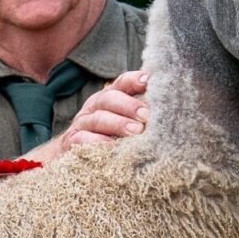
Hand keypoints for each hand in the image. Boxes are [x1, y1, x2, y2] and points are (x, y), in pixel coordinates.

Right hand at [31, 69, 148, 161]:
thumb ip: (140, 114)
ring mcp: (81, 124)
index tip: (149, 81)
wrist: (69, 158)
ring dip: (118, 124)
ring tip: (136, 132)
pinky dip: (97, 142)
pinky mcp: (71, 142)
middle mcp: (94, 107)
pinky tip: (112, 147)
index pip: (122, 83)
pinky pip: (82, 139)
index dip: (134, 80)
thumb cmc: (105, 138)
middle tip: (146, 115)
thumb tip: (169, 111)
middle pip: (110, 98)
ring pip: (98, 118)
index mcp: (109, 98)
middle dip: (129, 105)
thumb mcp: (122, 122)